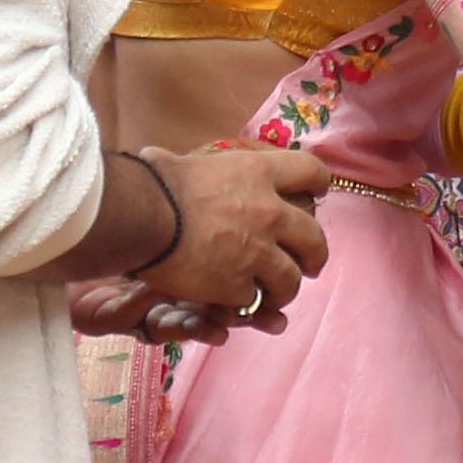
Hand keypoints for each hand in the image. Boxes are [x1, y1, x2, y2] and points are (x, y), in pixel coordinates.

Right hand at [137, 143, 332, 320]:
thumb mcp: (185, 163)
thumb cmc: (156, 183)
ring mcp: (257, 252)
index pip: (311, 171)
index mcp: (259, 174)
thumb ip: (192, 169)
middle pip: (314, 237)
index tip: (318, 193)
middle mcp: (269, 213)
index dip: (319, 183)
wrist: (142, 219)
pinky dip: (245, 303)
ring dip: (285, 288)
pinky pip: (252, 300)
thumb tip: (160, 160)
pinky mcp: (238, 285)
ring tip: (276, 294)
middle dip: (316, 254)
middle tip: (311, 264)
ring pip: (290, 280)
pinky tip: (235, 303)